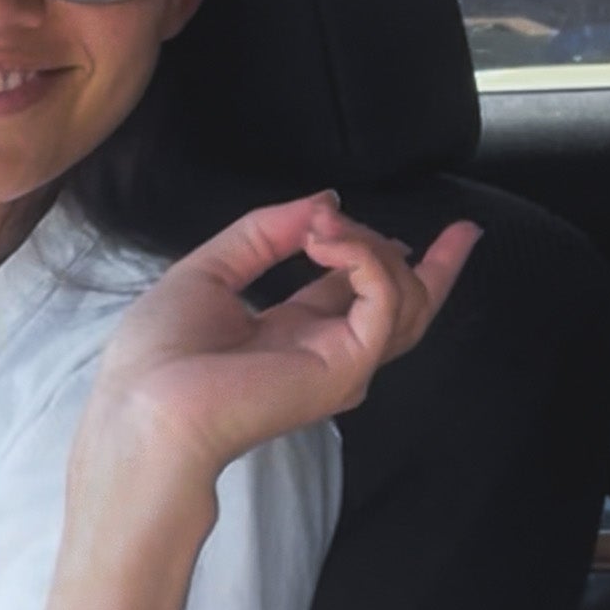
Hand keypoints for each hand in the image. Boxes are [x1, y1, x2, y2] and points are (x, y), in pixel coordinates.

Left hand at [70, 195, 480, 538]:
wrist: (145, 408)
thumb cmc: (159, 353)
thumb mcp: (212, 269)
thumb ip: (269, 232)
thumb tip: (326, 202)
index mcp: (294, 335)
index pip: (359, 296)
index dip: (384, 258)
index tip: (416, 234)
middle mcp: (328, 352)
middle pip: (406, 308)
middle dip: (437, 266)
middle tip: (464, 230)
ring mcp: (344, 364)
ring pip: (403, 300)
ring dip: (370, 245)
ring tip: (326, 227)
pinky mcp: (348, 366)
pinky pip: (385, 300)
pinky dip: (365, 259)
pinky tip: (329, 241)